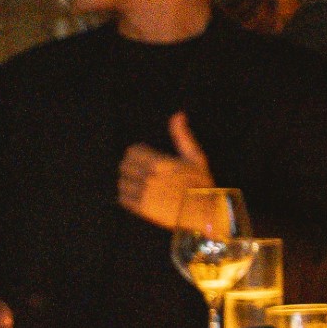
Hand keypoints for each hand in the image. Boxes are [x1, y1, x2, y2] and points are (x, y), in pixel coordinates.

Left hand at [117, 112, 212, 231]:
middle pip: (124, 166)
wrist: (204, 212)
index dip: (138, 154)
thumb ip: (182, 135)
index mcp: (160, 163)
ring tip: (142, 186)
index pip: (132, 151)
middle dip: (132, 168)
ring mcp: (144, 194)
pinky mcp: (141, 209)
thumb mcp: (195, 157)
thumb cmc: (201, 183)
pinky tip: (141, 197)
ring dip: (129, 183)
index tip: (146, 160)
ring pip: (122, 183)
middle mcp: (149, 177)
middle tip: (144, 173)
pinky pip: (123, 199)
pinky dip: (128, 197)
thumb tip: (178, 114)